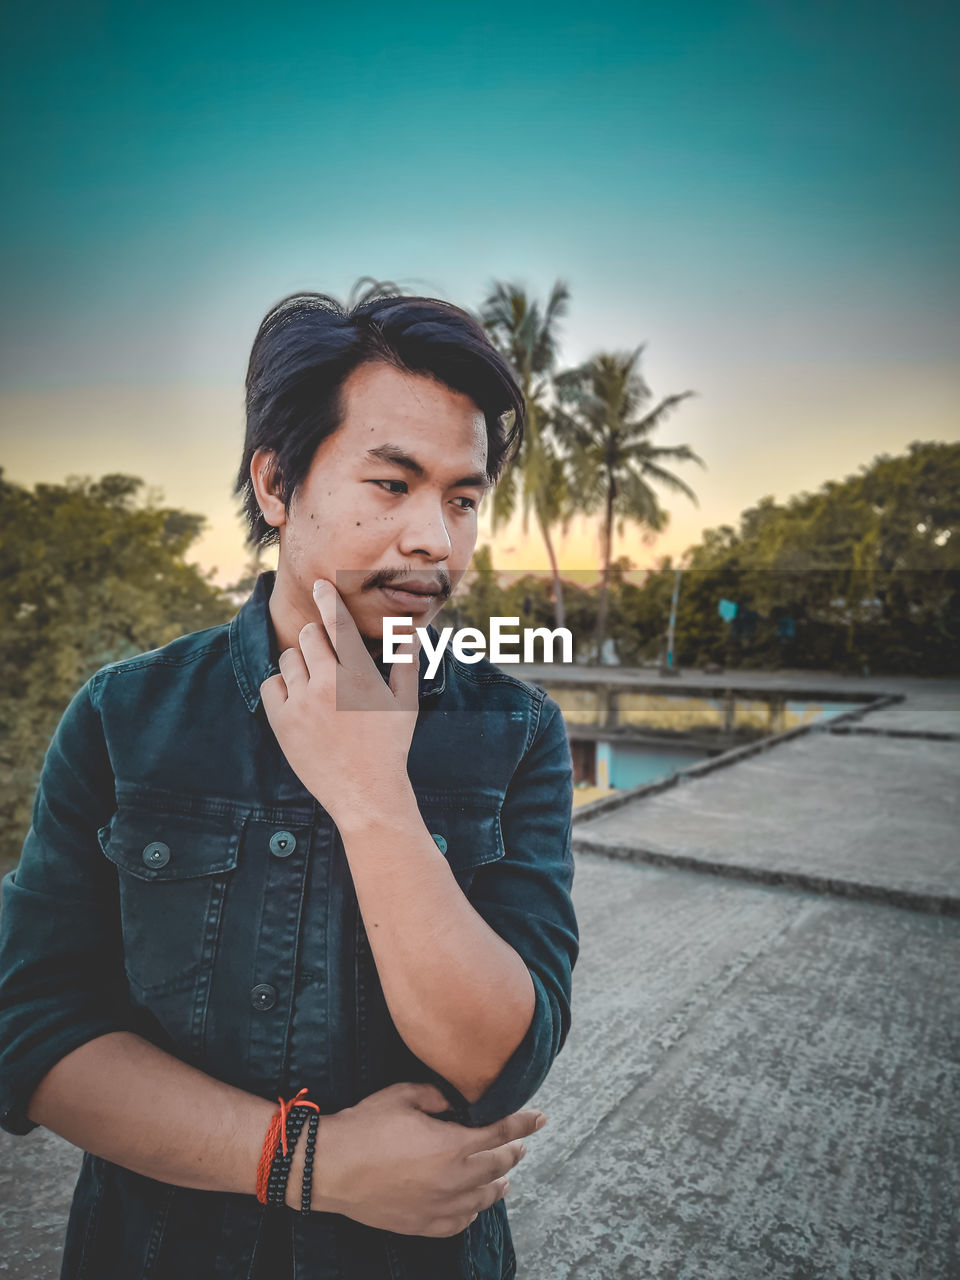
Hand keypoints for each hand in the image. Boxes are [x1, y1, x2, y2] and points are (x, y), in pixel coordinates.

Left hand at [260, 579, 419, 824]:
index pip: (338, 624)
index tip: (319, 584)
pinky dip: (282, 686)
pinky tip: (299, 699)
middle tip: (326, 657)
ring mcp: (302, 703)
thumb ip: (406, 662)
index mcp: (359, 675)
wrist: (365, 792)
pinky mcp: (283, 722)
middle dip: (317, 640)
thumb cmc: (390, 746)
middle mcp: (328, 683)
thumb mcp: (406, 703)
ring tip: (316, 685)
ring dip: (300, 663)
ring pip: (289, 659)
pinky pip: (272, 685)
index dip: (327, 599)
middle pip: (309, 636)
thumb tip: (410, 630)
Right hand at [299, 1082, 544, 1236]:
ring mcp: (439, 1206)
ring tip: (505, 1176)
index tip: (539, 1118)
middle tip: (521, 1144)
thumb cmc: (366, 1126)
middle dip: (514, 1151)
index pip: (500, 1132)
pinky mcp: (422, 1224)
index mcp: (452, 1145)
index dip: (523, 1123)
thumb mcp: (404, 1094)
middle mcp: (453, 1179)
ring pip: (483, 1198)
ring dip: (498, 1183)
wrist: (330, 1167)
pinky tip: (474, 1203)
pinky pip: (460, 1221)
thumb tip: (455, 1101)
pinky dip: (473, 1210)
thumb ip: (438, 1096)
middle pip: (497, 1166)